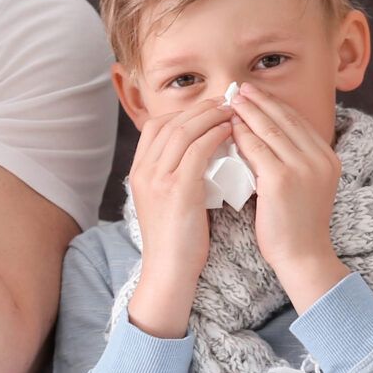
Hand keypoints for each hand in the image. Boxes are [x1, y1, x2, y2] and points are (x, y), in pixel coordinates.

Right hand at [122, 97, 233, 337]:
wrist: (170, 271)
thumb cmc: (177, 239)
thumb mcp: (169, 200)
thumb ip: (177, 173)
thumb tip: (203, 150)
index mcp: (139, 171)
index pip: (156, 126)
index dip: (184, 112)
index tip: (209, 108)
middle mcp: (144, 171)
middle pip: (171, 122)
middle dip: (201, 108)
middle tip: (227, 101)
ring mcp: (157, 179)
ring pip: (184, 130)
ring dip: (211, 116)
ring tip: (233, 111)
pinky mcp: (177, 189)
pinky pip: (197, 150)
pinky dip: (215, 135)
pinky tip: (231, 131)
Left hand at [230, 86, 350, 308]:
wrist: (303, 257)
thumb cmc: (298, 226)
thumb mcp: (306, 186)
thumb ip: (294, 161)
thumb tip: (267, 135)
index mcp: (328, 158)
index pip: (298, 122)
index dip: (275, 105)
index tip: (257, 94)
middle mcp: (320, 158)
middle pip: (286, 119)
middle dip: (261, 101)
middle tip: (240, 88)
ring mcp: (303, 168)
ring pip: (270, 130)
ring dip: (248, 112)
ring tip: (231, 101)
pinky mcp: (282, 180)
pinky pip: (256, 149)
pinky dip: (241, 135)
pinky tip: (228, 127)